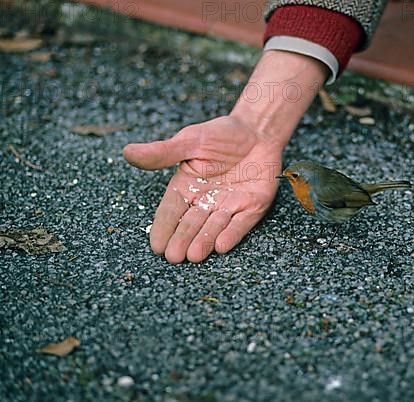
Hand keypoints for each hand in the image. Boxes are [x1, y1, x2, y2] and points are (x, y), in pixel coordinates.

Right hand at [123, 115, 280, 262]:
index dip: (163, 227)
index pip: (170, 211)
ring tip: (194, 255)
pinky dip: (232, 234)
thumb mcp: (190, 140)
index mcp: (186, 187)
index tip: (156, 245)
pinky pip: (241, 224)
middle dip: (182, 240)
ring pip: (214, 227)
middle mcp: (206, 201)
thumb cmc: (221, 133)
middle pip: (191, 224)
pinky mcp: (252, 207)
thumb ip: (163, 152)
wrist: (258, 130)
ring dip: (204, 241)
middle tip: (174, 256)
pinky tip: (221, 246)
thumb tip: (128, 152)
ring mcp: (229, 206)